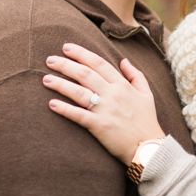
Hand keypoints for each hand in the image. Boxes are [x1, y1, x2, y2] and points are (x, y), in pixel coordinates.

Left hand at [43, 43, 164, 164]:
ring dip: (60, 84)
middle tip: (50, 60)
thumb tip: (123, 60)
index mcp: (122, 85)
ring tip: (46, 79)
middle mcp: (113, 94)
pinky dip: (64, 109)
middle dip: (65, 65)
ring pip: (79, 92)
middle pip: (85, 74)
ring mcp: (106, 110)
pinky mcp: (99, 126)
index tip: (66, 47)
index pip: (99, 63)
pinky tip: (52, 104)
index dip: (81, 53)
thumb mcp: (147, 94)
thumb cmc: (147, 121)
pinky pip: (78, 115)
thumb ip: (135, 75)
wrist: (149, 148)